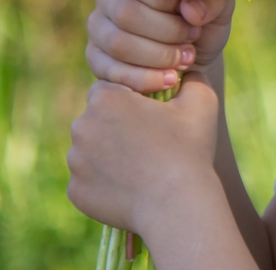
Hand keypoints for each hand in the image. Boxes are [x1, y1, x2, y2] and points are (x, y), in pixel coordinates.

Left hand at [66, 70, 220, 231]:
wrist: (177, 206)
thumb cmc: (189, 150)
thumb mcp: (201, 101)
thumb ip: (191, 77)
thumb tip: (186, 70)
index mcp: (105, 98)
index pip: (108, 91)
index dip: (129, 103)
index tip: (149, 119)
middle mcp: (81, 126)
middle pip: (95, 120)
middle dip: (115, 128)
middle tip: (146, 145)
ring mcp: (75, 161)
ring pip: (90, 151)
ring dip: (108, 156)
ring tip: (140, 169)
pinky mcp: (74, 191)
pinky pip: (88, 181)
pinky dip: (104, 184)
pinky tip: (130, 188)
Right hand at [87, 0, 236, 92]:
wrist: (193, 58)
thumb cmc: (203, 23)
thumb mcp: (219, 7)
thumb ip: (213, 0)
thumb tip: (189, 9)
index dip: (165, 0)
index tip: (193, 16)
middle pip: (126, 13)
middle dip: (167, 32)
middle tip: (192, 40)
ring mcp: (98, 26)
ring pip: (118, 43)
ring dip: (158, 56)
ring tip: (186, 60)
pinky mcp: (96, 58)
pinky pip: (111, 71)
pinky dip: (145, 79)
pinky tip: (170, 79)